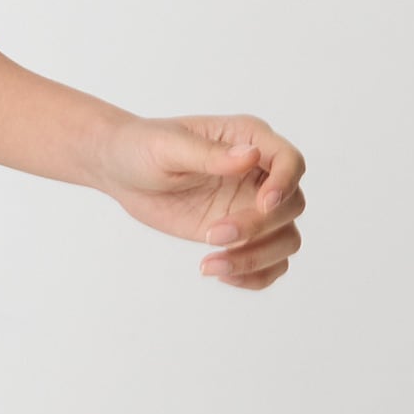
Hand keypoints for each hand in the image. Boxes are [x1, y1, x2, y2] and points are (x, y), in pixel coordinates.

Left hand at [89, 111, 306, 290]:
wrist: (121, 172)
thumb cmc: (141, 147)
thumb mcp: (167, 147)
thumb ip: (209, 154)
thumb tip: (251, 155)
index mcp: (248, 138)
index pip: (290, 161)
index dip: (285, 184)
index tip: (263, 205)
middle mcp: (259, 172)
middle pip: (291, 205)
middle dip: (258, 226)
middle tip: (212, 234)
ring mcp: (253, 205)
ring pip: (286, 239)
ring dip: (256, 258)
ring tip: (210, 264)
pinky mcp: (242, 233)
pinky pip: (270, 261)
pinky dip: (255, 274)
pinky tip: (220, 273)